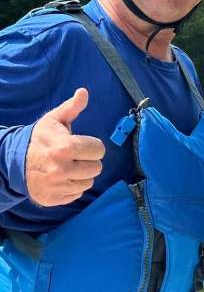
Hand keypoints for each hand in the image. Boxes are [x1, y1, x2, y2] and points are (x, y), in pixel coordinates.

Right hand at [25, 88, 105, 206]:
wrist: (15, 162)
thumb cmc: (41, 138)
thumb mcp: (55, 120)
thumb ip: (72, 107)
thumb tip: (83, 91)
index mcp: (65, 148)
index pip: (99, 150)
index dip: (93, 146)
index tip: (83, 144)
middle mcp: (61, 169)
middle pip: (97, 168)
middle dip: (89, 160)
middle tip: (76, 156)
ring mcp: (57, 186)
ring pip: (89, 182)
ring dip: (82, 174)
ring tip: (70, 166)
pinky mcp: (53, 199)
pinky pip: (77, 194)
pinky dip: (73, 187)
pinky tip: (63, 178)